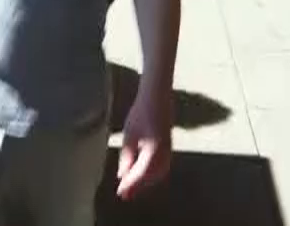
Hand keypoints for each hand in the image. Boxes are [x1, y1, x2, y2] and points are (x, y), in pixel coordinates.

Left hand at [115, 83, 171, 199]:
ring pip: (158, 173)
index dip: (130, 185)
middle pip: (151, 177)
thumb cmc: (141, 112)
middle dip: (137, 186)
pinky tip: (143, 175)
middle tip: (124, 194)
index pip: (141, 174)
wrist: (157, 96)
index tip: (120, 194)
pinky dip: (152, 175)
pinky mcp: (169, 147)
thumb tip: (123, 175)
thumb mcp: (129, 135)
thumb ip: (127, 156)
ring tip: (132, 187)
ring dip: (145, 182)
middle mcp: (164, 153)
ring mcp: (169, 150)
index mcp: (153, 151)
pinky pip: (163, 167)